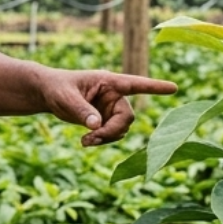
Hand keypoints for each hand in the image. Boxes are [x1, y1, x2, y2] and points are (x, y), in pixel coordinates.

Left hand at [39, 68, 177, 145]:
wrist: (48, 94)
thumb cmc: (56, 88)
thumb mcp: (65, 98)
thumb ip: (81, 110)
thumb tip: (97, 125)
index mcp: (108, 82)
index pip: (135, 84)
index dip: (154, 87)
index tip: (174, 88)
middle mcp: (114, 94)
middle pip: (126, 117)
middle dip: (112, 131)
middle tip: (92, 139)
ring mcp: (111, 108)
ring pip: (121, 128)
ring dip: (106, 138)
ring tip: (85, 141)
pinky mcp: (107, 119)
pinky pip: (113, 134)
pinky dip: (103, 140)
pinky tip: (86, 141)